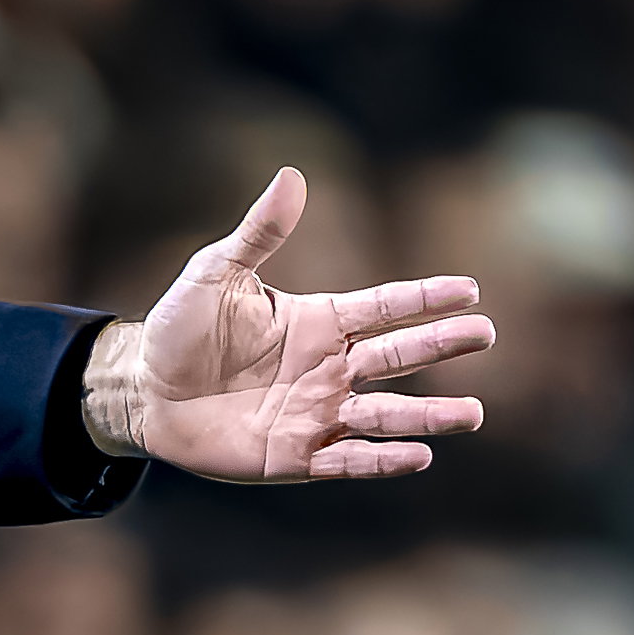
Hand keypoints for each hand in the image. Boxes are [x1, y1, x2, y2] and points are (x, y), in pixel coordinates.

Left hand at [86, 167, 494, 484]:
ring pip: (387, 413)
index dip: (425, 298)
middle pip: (399, 356)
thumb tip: (291, 175)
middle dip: (442, 345)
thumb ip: (260, 233)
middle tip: (487, 334)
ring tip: (474, 414)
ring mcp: (318, 413)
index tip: (469, 289)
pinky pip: (350, 459)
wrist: (146, 391)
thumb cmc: (180, 328)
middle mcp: (328, 368)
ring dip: (430, 416)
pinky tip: (420, 456)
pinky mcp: (298, 456)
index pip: (384, 307)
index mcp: (318, 321)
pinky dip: (384, 459)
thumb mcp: (216, 273)